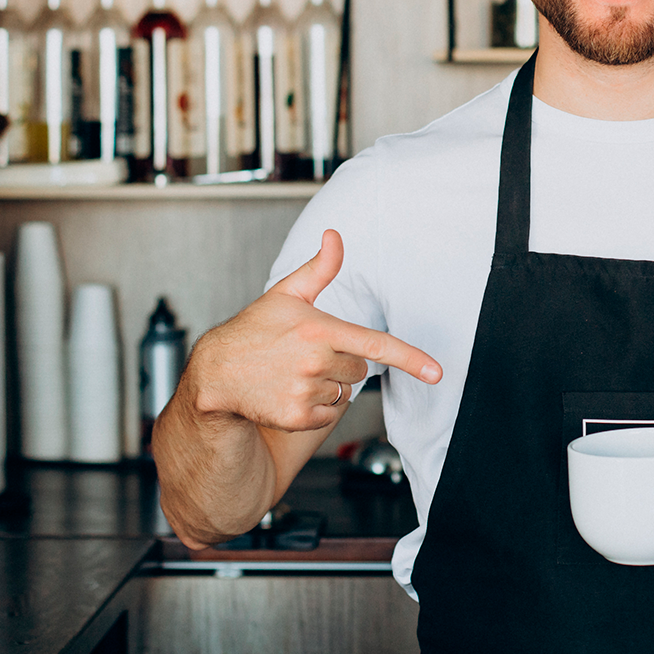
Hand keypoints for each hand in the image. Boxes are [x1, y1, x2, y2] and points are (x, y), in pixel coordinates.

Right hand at [182, 228, 442, 432]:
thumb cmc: (253, 331)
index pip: (375, 344)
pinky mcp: (297, 418)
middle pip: (359, 369)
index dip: (411, 358)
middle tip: (306, 355)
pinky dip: (315, 409)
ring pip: (344, 394)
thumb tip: (335, 235)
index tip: (437, 372)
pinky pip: (328, 416)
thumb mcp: (286, 294)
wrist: (216, 374)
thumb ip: (320, 268)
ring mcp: (305, 392)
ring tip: (292, 374)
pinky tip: (289, 393)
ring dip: (327, 386)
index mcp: (318, 329)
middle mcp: (314, 362)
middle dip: (341, 363)